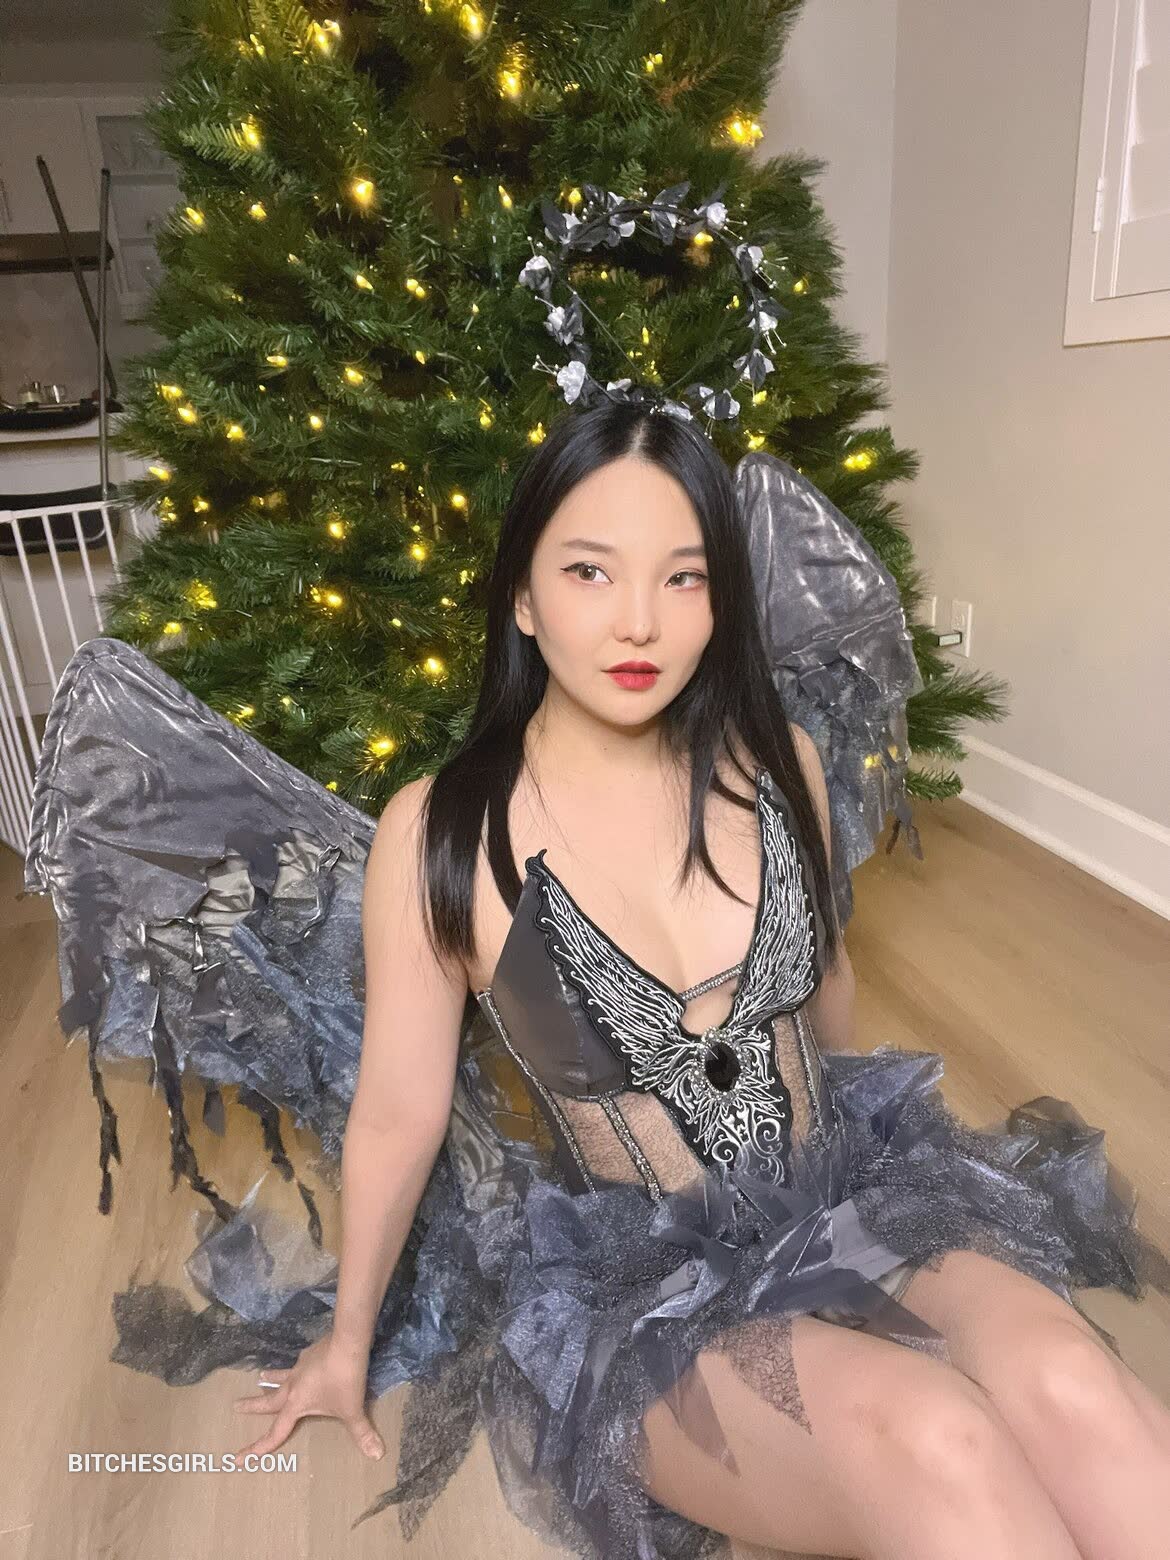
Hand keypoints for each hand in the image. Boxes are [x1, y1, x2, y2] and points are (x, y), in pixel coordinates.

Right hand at [233, 1334, 384, 1459]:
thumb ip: (362, 1433)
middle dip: (252, 1406)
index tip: (237, 1458)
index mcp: (296, 1404)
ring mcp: (300, 1367)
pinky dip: (295, 1366)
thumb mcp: (353, 1410)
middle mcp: (292, 1386)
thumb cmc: (345, 1379)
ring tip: (260, 1376)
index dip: (257, 1449)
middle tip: (235, 1406)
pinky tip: (300, 1362)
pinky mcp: (310, 1353)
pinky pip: (298, 1363)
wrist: (347, 1342)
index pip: (275, 1433)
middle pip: (268, 1400)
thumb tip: (377, 1455)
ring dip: (269, 1378)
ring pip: (280, 1376)